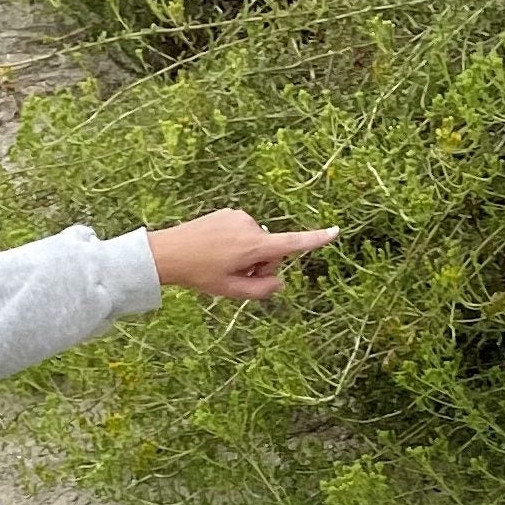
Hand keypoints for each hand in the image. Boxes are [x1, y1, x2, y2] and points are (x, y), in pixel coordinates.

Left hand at [147, 209, 338, 300]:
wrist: (168, 252)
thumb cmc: (199, 274)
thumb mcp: (231, 291)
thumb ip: (261, 291)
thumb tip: (279, 282)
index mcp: (253, 246)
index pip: (292, 244)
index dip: (316, 239)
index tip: (335, 231)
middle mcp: (250, 226)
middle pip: (272, 250)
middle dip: (261, 265)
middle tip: (235, 276)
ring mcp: (239, 217)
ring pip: (257, 242)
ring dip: (247, 255)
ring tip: (221, 263)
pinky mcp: (229, 213)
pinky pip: (244, 232)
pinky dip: (237, 244)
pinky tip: (216, 251)